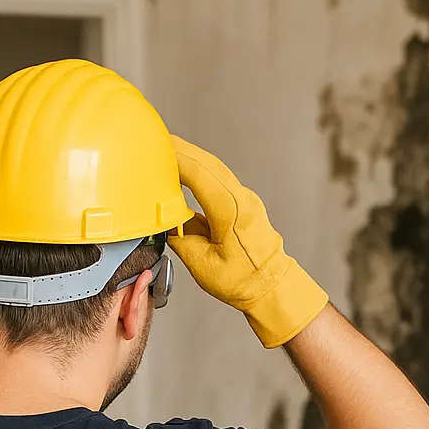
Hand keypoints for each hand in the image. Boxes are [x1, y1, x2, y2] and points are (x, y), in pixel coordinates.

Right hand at [168, 136, 328, 347]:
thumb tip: (163, 223)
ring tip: (167, 152)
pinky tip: (184, 173)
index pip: (199, 174)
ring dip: (191, 158)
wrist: (271, 287)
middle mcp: (240, 198)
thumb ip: (180, 239)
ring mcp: (244, 199)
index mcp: (231, 211)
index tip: (157, 149)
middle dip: (181, 150)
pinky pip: (218, 180)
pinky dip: (199, 171)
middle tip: (157, 141)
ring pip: (214, 168)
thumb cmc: (242, 281)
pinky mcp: (241, 204)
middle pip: (207, 163)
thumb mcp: (202, 265)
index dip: (176, 159)